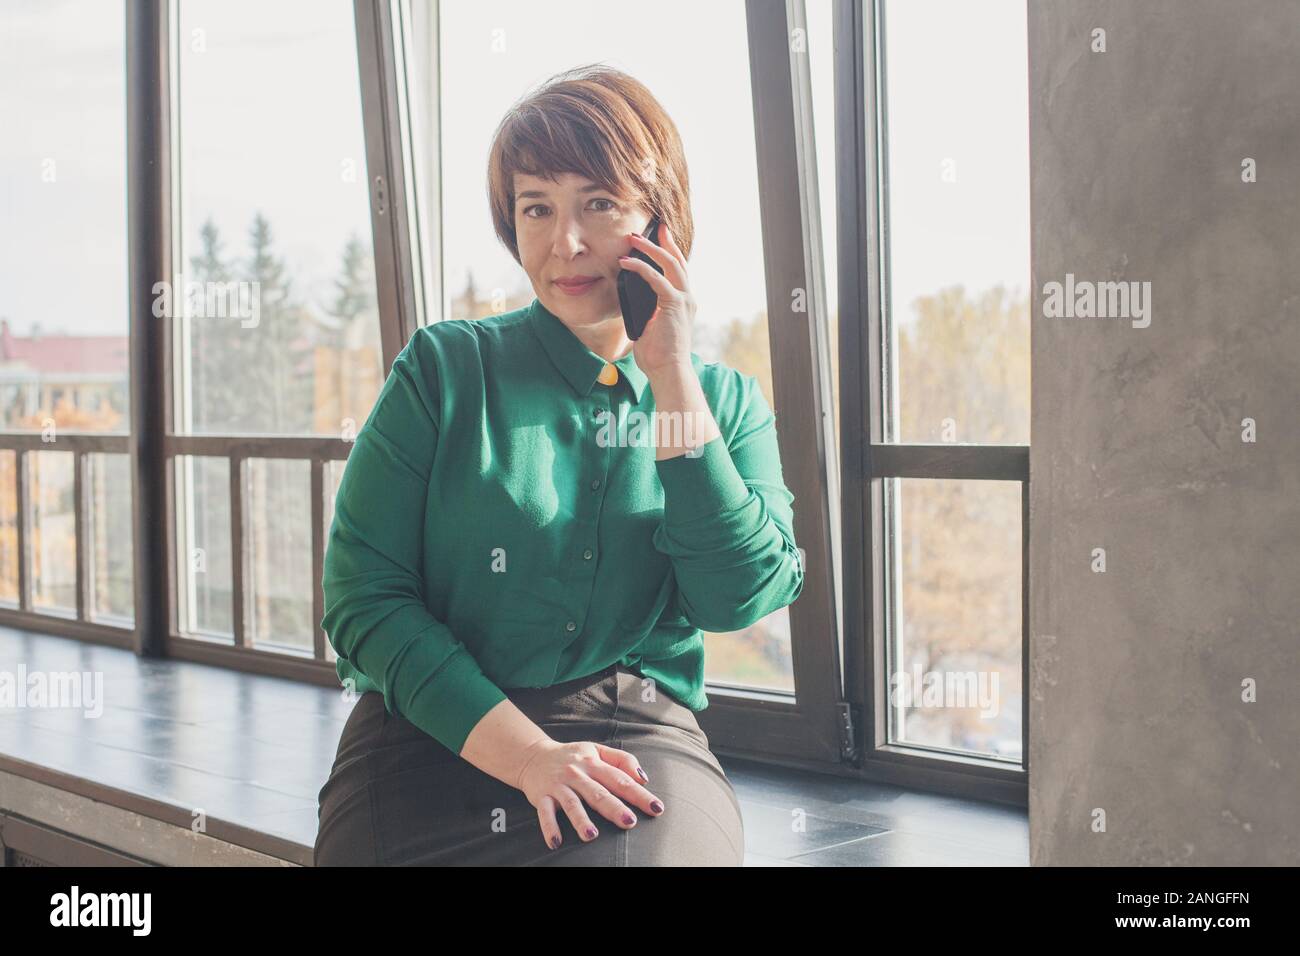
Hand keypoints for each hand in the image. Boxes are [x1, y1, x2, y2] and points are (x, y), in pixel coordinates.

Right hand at [514, 737, 665, 849]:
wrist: (533, 756)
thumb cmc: (573, 756)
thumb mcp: (597, 750)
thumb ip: (622, 760)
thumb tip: (643, 778)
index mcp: (594, 763)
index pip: (620, 779)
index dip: (639, 794)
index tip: (656, 808)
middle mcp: (577, 773)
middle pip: (598, 792)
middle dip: (614, 808)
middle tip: (630, 822)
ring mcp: (559, 785)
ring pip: (572, 804)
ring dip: (581, 820)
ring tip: (592, 835)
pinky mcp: (542, 796)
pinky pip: (545, 813)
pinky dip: (549, 828)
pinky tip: (556, 843)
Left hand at [619, 223, 694, 375]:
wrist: (668, 371)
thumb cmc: (658, 355)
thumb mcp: (649, 327)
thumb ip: (645, 311)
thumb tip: (629, 299)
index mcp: (683, 303)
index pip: (679, 271)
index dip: (670, 252)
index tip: (661, 237)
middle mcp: (688, 298)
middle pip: (678, 261)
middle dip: (665, 242)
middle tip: (653, 227)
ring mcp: (684, 300)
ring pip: (670, 264)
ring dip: (651, 249)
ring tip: (634, 239)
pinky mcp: (674, 304)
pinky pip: (656, 278)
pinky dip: (640, 268)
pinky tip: (626, 262)